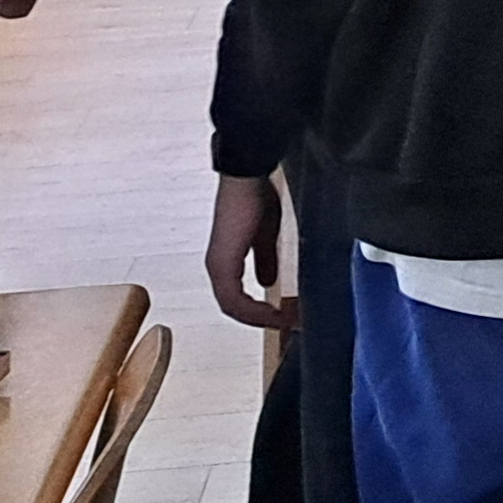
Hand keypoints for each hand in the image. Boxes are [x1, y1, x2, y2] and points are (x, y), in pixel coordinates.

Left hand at [207, 175, 294, 332]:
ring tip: (282, 322)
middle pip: (234, 308)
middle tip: (286, 324)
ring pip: (232, 307)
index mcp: (226, 260)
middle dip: (260, 319)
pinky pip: (234, 300)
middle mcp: (217, 267)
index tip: (283, 317)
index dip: (259, 312)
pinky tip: (271, 313)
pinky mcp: (222, 264)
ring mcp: (217, 267)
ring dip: (258, 318)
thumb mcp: (266, 234)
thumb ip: (265, 260)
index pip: (237, 298)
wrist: (246, 177)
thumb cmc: (254, 197)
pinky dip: (253, 310)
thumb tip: (267, 282)